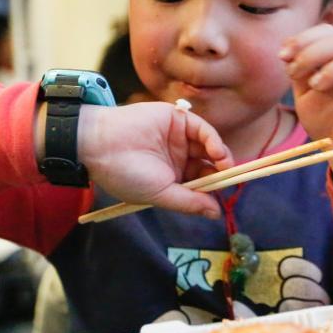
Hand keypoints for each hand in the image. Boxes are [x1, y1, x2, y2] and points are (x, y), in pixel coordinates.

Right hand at [78, 102, 232, 216]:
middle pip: (209, 164)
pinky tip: (216, 152)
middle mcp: (178, 157)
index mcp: (172, 177)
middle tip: (231, 178)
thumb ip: (189, 202)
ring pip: (209, 146)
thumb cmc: (125, 174)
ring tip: (225, 166)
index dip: (216, 187)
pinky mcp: (177, 118)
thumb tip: (216, 214)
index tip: (227, 193)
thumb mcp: (160, 194)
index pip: (202, 182)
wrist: (101, 144)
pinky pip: (202, 129)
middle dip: (222, 172)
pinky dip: (213, 140)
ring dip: (222, 156)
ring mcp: (179, 137)